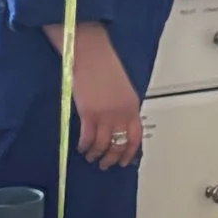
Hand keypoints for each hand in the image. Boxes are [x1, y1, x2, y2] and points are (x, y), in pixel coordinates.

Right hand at [67, 28, 143, 166]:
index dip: (129, 152)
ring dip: (96, 154)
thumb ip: (122, 107)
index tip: (124, 160)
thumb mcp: (121, 88)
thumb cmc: (103, 66)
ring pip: (103, 145)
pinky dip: (84, 146)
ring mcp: (105, 115)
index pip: (136, 136)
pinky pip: (88, 138)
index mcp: (132, 106)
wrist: (90, 53)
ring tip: (91, 156)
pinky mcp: (89, 114)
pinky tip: (81, 147)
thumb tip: (117, 124)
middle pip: (119, 144)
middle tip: (105, 164)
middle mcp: (121, 113)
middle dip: (112, 158)